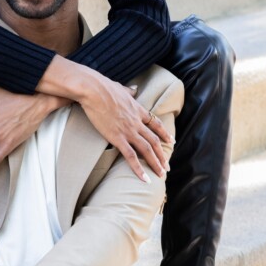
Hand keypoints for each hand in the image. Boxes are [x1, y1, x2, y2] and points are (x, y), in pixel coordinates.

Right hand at [38, 56, 171, 181]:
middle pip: (154, 140)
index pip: (156, 124)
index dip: (164, 133)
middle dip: (162, 154)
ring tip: (161, 174)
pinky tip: (145, 179)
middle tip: (167, 166)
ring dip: (155, 163)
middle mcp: (136, 122)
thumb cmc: (104, 87)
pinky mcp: (117, 138)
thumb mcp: (121, 87)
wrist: (94, 90)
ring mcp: (128, 131)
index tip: (171, 141)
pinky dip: (138, 168)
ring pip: (147, 150)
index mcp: (138, 109)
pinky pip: (131, 156)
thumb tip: (134, 88)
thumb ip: (129, 90)